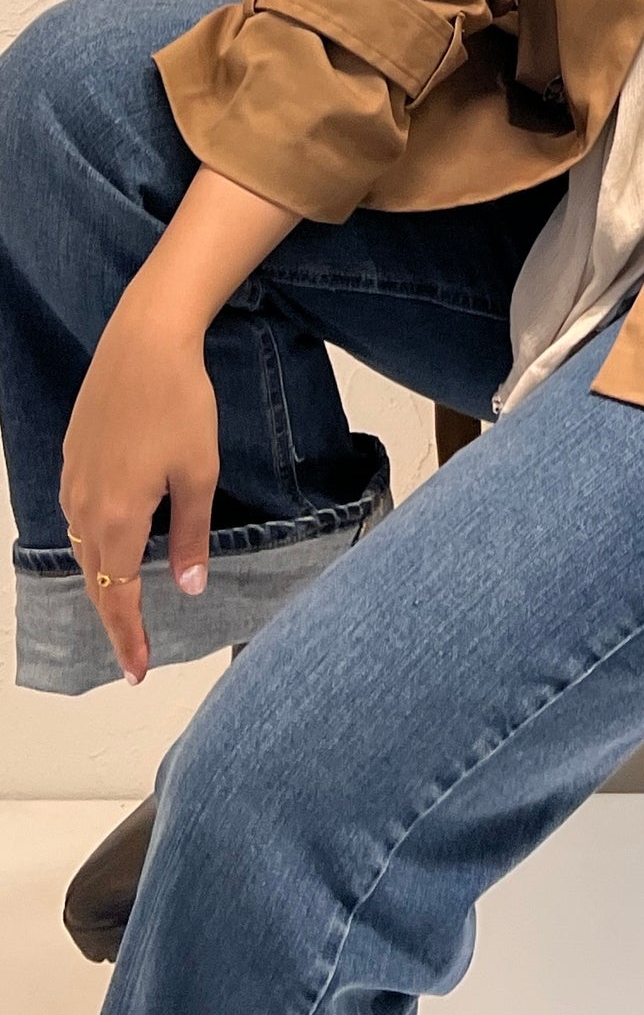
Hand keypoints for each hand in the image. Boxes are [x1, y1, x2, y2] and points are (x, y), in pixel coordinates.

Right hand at [60, 283, 219, 684]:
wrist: (144, 342)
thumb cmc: (180, 404)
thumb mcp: (199, 474)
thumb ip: (192, 536)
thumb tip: (188, 588)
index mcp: (117, 517)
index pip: (118, 595)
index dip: (128, 638)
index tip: (138, 672)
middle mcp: (85, 505)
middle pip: (95, 578)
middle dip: (114, 617)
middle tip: (135, 651)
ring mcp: (73, 480)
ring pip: (83, 547)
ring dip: (103, 579)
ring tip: (126, 602)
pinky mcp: (73, 457)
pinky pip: (78, 515)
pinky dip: (95, 541)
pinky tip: (115, 539)